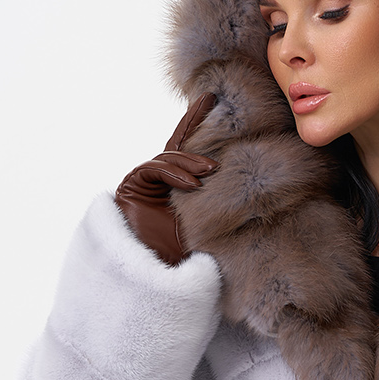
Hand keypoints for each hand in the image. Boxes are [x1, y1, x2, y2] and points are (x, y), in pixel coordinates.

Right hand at [114, 93, 218, 265]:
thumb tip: (248, 190)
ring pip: (166, 160)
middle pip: (176, 148)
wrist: (155, 280)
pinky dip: (173, 175)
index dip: (195, 122)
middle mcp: (157, 182)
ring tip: (209, 174)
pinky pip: (153, 170)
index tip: (212, 98)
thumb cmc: (184, 259)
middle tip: (214, 128)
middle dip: (193, 132)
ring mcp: (141, 184)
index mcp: (176, 188)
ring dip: (188, 165)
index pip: (187, 150)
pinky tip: (192, 185)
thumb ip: (217, 203)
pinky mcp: (129, 188)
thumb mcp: (209, 225)